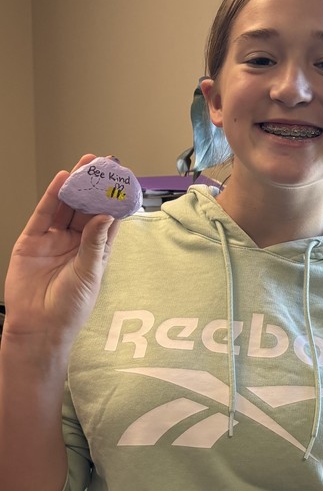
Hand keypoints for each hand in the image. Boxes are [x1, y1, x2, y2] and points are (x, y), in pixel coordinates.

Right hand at [4, 155, 119, 344]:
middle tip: (105, 164)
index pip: (107, 220)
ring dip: (75, 185)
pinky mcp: (32, 241)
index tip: (123, 181)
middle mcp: (74, 243)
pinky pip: (43, 213)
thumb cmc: (69, 309)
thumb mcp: (89, 273)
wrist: (39, 326)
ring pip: (66, 206)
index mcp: (94, 252)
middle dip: (95, 186)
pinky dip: (52, 196)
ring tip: (86, 164)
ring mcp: (53, 240)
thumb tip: (106, 215)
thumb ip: (95, 242)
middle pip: (86, 208)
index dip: (114, 200)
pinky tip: (62, 179)